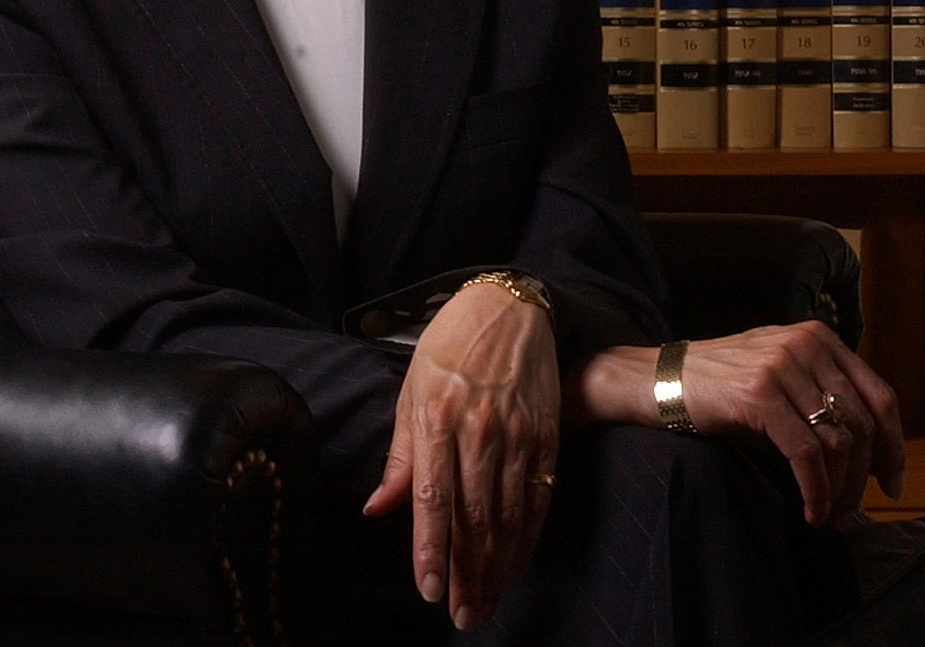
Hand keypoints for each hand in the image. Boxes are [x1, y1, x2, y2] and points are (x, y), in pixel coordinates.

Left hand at [362, 279, 560, 631]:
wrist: (508, 309)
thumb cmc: (447, 349)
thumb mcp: (411, 391)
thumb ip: (400, 456)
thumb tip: (378, 508)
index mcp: (435, 419)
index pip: (432, 499)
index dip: (431, 549)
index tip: (430, 590)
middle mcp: (477, 432)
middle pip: (472, 517)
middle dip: (466, 573)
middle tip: (463, 615)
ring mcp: (516, 436)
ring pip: (506, 515)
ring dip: (496, 565)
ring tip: (486, 601)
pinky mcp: (546, 438)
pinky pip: (537, 499)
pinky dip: (527, 538)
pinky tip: (516, 564)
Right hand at [676, 321, 904, 526]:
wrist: (656, 378)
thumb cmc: (719, 383)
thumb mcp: (779, 372)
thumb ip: (821, 391)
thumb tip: (873, 452)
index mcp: (817, 337)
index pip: (879, 396)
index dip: (895, 445)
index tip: (892, 482)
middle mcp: (804, 345)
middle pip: (862, 424)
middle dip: (865, 477)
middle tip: (855, 511)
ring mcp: (780, 367)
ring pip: (837, 443)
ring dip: (840, 490)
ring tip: (830, 515)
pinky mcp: (758, 395)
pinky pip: (806, 454)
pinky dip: (815, 489)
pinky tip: (810, 509)